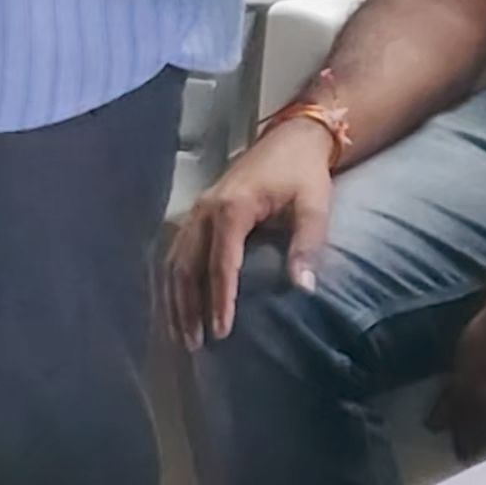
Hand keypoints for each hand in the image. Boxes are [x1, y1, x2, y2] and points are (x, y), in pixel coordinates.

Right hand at [163, 118, 336, 347]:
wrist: (290, 140)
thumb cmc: (303, 176)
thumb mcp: (314, 207)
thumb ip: (307, 246)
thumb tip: (302, 290)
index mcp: (232, 209)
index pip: (220, 264)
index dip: (219, 300)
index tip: (222, 332)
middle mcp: (204, 210)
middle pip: (186, 266)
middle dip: (187, 307)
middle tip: (195, 344)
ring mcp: (195, 211)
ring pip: (174, 261)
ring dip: (174, 299)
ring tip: (181, 334)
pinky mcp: (195, 214)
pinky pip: (174, 253)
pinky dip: (171, 283)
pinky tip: (174, 306)